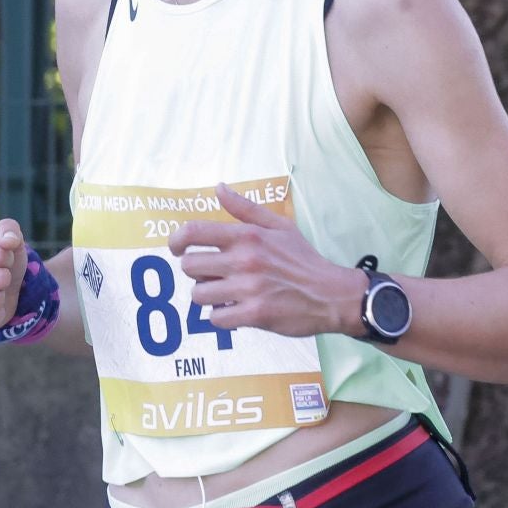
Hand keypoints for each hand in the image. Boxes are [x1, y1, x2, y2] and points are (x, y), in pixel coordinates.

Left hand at [169, 185, 362, 337]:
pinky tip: (234, 310)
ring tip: (224, 293)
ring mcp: (248, 289)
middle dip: (196, 271)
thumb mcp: (279, 226)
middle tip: (211, 274)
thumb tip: (218, 188)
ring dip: (207, 295)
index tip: (176, 249)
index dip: (175, 240)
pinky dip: (221, 316)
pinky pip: (216, 318)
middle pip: (189, 265)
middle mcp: (244, 260)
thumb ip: (245, 209)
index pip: (194, 232)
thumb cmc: (304, 259)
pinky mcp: (254, 315)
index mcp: (247, 236)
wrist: (332, 294)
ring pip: (198, 294)